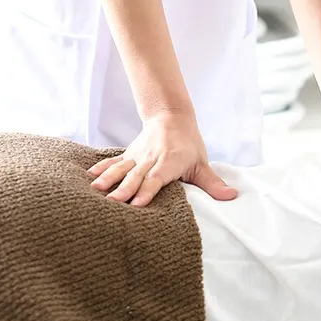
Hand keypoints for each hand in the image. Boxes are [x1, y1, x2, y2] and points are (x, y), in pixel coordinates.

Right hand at [88, 112, 237, 205]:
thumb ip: (213, 183)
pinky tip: (89, 178)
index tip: (137, 204)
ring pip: (121, 168)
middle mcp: (150, 159)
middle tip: (113, 203)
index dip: (147, 191)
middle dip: (124, 190)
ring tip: (96, 190)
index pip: (156, 179)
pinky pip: (114, 162)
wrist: (171, 116)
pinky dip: (101, 168)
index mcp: (169, 162)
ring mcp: (137, 156)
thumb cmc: (189, 144)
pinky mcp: (129, 154)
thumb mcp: (202, 163)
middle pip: (136, 176)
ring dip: (109, 178)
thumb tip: (231, 197)